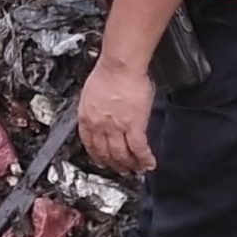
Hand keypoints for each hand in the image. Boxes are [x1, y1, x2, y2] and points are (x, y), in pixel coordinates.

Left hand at [79, 57, 156, 173]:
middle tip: (120, 170)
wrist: (119, 67)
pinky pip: (139, 149)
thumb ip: (95, 109)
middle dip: (114, 165)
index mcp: (87, 117)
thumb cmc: (108, 73)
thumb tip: (100, 115)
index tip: (101, 161)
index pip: (89, 144)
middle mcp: (99, 126)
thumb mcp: (91, 94)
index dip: (96, 156)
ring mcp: (116, 128)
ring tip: (136, 170)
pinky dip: (144, 159)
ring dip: (130, 165)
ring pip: (122, 155)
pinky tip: (149, 163)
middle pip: (106, 153)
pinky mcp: (134, 126)